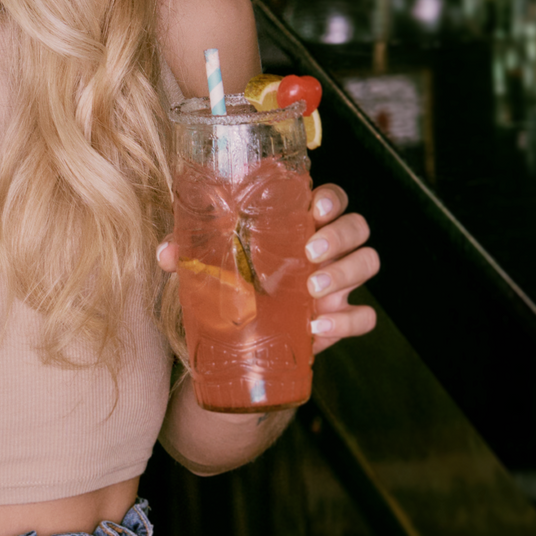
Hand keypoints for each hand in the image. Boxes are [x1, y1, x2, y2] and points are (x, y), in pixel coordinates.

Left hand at [155, 181, 378, 353]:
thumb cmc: (236, 282)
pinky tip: (318, 324)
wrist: (246, 336)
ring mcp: (340, 281)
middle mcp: (328, 248)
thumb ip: (192, 251)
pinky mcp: (341, 316)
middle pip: (357, 226)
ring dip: (345, 273)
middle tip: (309, 253)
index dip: (331, 199)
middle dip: (339, 235)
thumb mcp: (214, 263)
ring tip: (312, 290)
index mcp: (302, 224)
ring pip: (367, 262)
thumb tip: (167, 253)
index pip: (332, 199)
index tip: (315, 208)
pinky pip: (364, 316)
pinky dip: (347, 320)